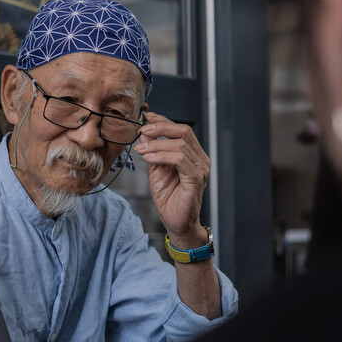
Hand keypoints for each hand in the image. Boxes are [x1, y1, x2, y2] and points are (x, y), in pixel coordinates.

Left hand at [133, 112, 209, 246]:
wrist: (176, 223)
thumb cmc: (169, 198)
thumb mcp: (156, 170)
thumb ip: (153, 152)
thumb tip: (144, 134)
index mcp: (192, 155)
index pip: (181, 130)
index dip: (164, 121)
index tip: (147, 117)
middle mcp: (200, 159)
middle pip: (184, 132)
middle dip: (161, 128)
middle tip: (142, 131)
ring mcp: (200, 169)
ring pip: (180, 145)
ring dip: (157, 144)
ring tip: (141, 149)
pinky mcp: (196, 179)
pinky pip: (181, 160)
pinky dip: (163, 156)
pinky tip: (150, 157)